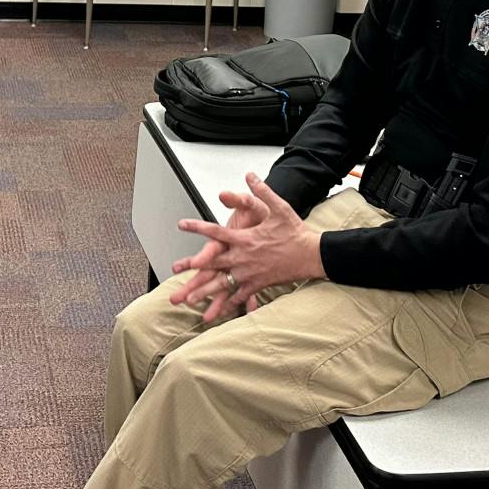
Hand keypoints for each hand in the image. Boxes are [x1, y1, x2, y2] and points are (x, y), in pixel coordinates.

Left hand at [170, 173, 324, 322]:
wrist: (312, 255)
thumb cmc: (295, 232)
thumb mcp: (279, 207)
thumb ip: (261, 191)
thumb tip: (249, 176)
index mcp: (245, 239)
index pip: (215, 232)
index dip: (196, 227)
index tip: (181, 224)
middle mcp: (243, 258)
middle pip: (212, 263)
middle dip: (192, 267)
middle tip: (176, 269)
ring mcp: (249, 274)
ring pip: (222, 284)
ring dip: (204, 292)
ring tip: (189, 299)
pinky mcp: (258, 285)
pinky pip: (240, 297)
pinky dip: (228, 305)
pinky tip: (217, 312)